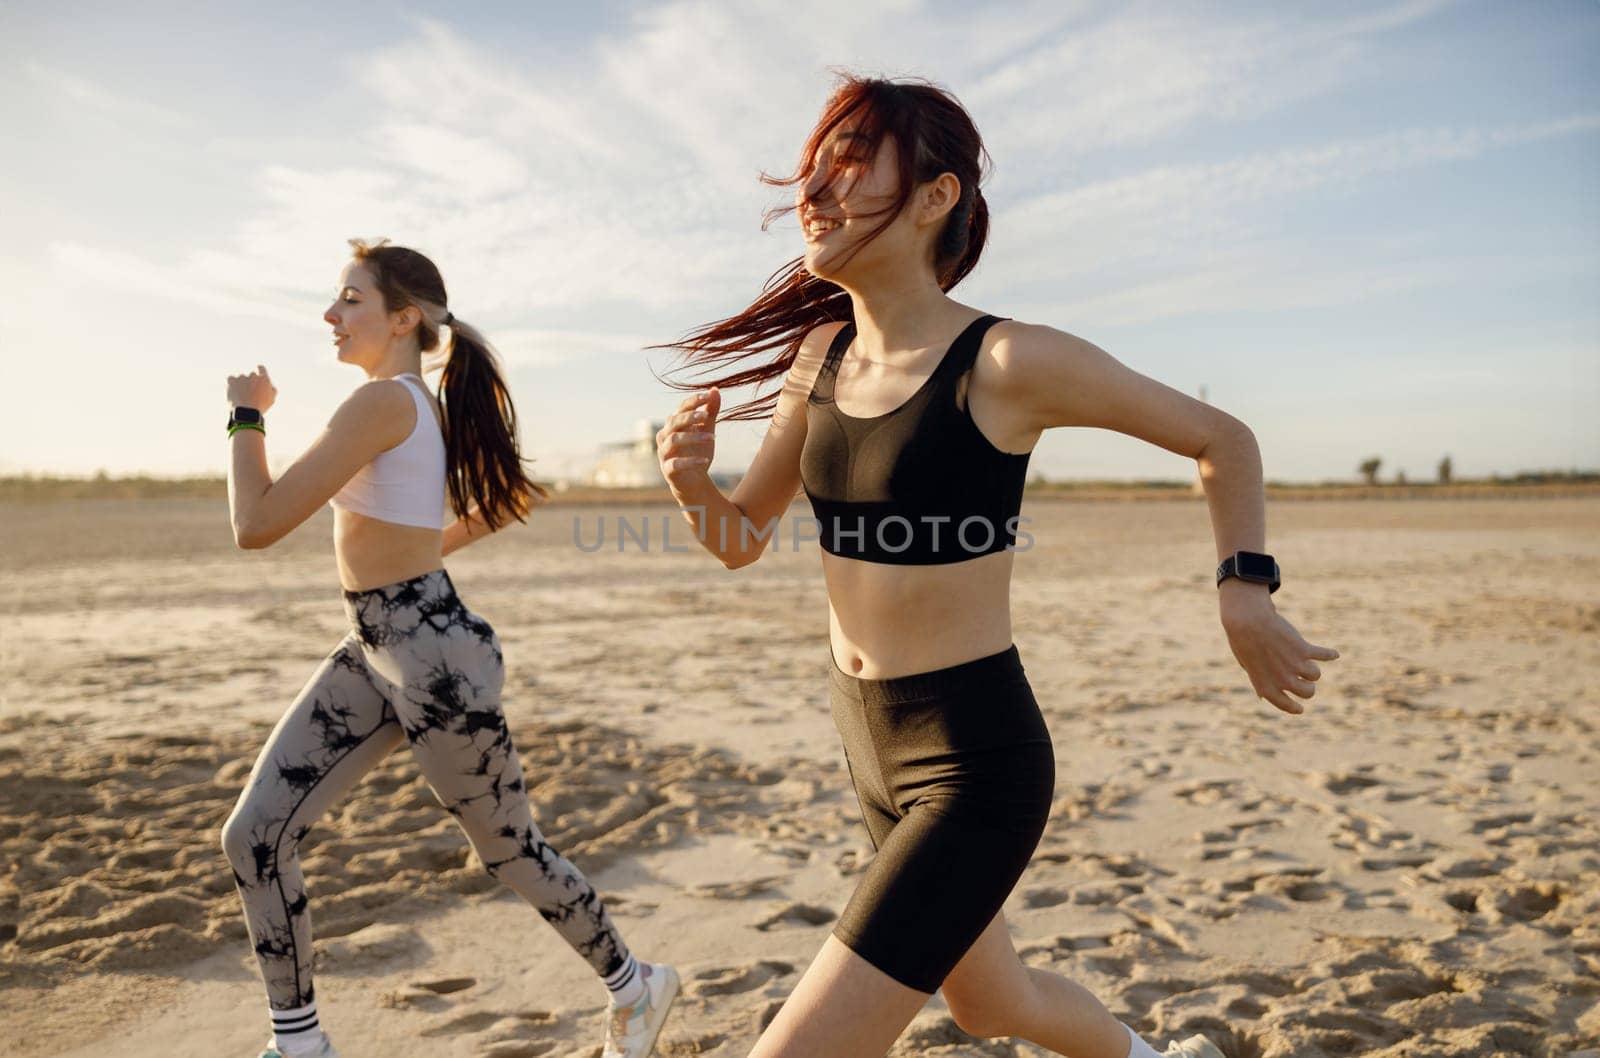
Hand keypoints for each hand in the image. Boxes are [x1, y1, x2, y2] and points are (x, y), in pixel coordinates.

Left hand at [227, 365, 276, 412]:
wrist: (246, 412)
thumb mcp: (271, 399)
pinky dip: (231, 383)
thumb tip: (269, 385)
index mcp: (264, 379)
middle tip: (249, 393)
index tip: (257, 373)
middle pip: (251, 375)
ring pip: (241, 378)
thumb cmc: (260, 407)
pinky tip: (233, 390)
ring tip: (241, 396)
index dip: (259, 370)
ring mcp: (242, 378)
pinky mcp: (232, 381)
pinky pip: (231, 378)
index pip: (261, 368)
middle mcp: (253, 376)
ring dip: (241, 384)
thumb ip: (271, 389)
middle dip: (250, 382)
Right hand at [657, 387, 718, 489]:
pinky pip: (675, 464)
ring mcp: (665, 453)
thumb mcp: (707, 429)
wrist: (694, 480)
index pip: (681, 408)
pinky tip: (704, 460)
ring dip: (693, 437)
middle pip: (673, 422)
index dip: (693, 401)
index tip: (709, 396)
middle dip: (689, 417)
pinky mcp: (668, 470)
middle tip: (705, 416)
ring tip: (713, 438)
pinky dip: (690, 461)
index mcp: (674, 424)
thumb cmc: (697, 451)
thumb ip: (710, 411)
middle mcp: (666, 436)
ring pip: (674, 441)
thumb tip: (715, 389)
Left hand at [1219, 586, 1338, 714]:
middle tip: (1304, 679)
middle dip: (1308, 687)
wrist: (1248, 623)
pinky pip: (1323, 655)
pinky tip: (1334, 654)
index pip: (1286, 705)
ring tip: (1304, 659)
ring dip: (1312, 669)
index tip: (1301, 709)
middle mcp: (1283, 680)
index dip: (1294, 708)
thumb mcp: (1247, 667)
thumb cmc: (1243, 642)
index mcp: (1266, 687)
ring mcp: (1295, 666)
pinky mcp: (1303, 650)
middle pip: (1308, 692)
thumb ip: (1258, 682)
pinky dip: (1329, 654)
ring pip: (1315, 675)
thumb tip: (1262, 697)